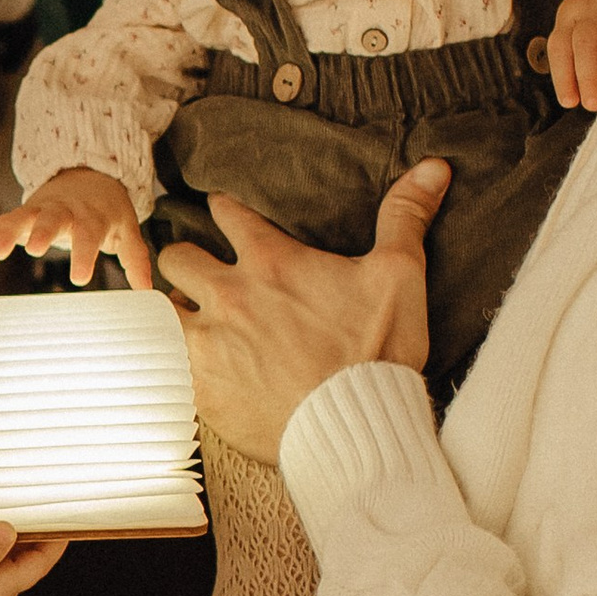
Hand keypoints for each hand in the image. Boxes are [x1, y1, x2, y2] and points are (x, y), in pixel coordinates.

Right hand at [0, 168, 152, 290]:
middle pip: (53, 217)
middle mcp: (65, 209)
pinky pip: (5, 222)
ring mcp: (41, 208)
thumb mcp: (126, 229)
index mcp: (92, 215)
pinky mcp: (24, 212)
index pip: (89, 233)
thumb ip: (135, 258)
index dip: (84, 254)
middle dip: (43, 231)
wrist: (89, 174)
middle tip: (35, 249)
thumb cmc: (107, 210)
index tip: (79, 278)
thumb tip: (147, 290)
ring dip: (8, 232)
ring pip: (23, 216)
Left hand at [158, 163, 450, 463]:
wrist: (355, 427)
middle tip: (199, 269)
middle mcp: (229, 295)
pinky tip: (182, 360)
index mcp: (270, 261)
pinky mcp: (199, 386)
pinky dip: (171, 356)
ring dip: (173, 307)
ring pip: (162, 308)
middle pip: (178, 255)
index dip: (225, 209)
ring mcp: (208, 343)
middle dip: (187, 257)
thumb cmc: (377, 352)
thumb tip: (433, 167)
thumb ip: (405, 217)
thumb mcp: (399, 276)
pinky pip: (165, 360)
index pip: (226, 213)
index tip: (224, 212)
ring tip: (187, 314)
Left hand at [548, 0, 596, 109]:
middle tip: (593, 102)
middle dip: (587, 74)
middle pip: (585, 40)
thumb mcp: (584, 27)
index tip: (571, 102)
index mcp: (570, 15)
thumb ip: (582, 54)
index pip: (560, 46)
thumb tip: (586, 99)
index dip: (563, 76)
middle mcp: (592, 5)